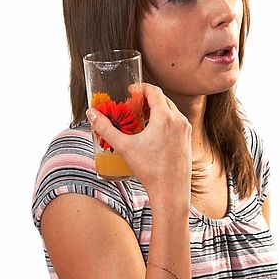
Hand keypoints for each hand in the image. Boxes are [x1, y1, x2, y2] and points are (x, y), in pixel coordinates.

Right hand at [87, 83, 191, 199]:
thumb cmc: (149, 169)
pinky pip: (176, 122)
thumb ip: (106, 128)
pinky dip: (164, 120)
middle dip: (147, 99)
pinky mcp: (188, 139)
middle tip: (132, 105)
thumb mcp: (124, 146)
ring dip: (156, 109)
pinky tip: (152, 132)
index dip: (140, 88)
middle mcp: (179, 120)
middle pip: (163, 99)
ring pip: (171, 110)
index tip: (130, 92)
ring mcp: (186, 129)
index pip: (154, 90)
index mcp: (165, 117)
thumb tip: (91, 113)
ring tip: (140, 118)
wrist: (171, 190)